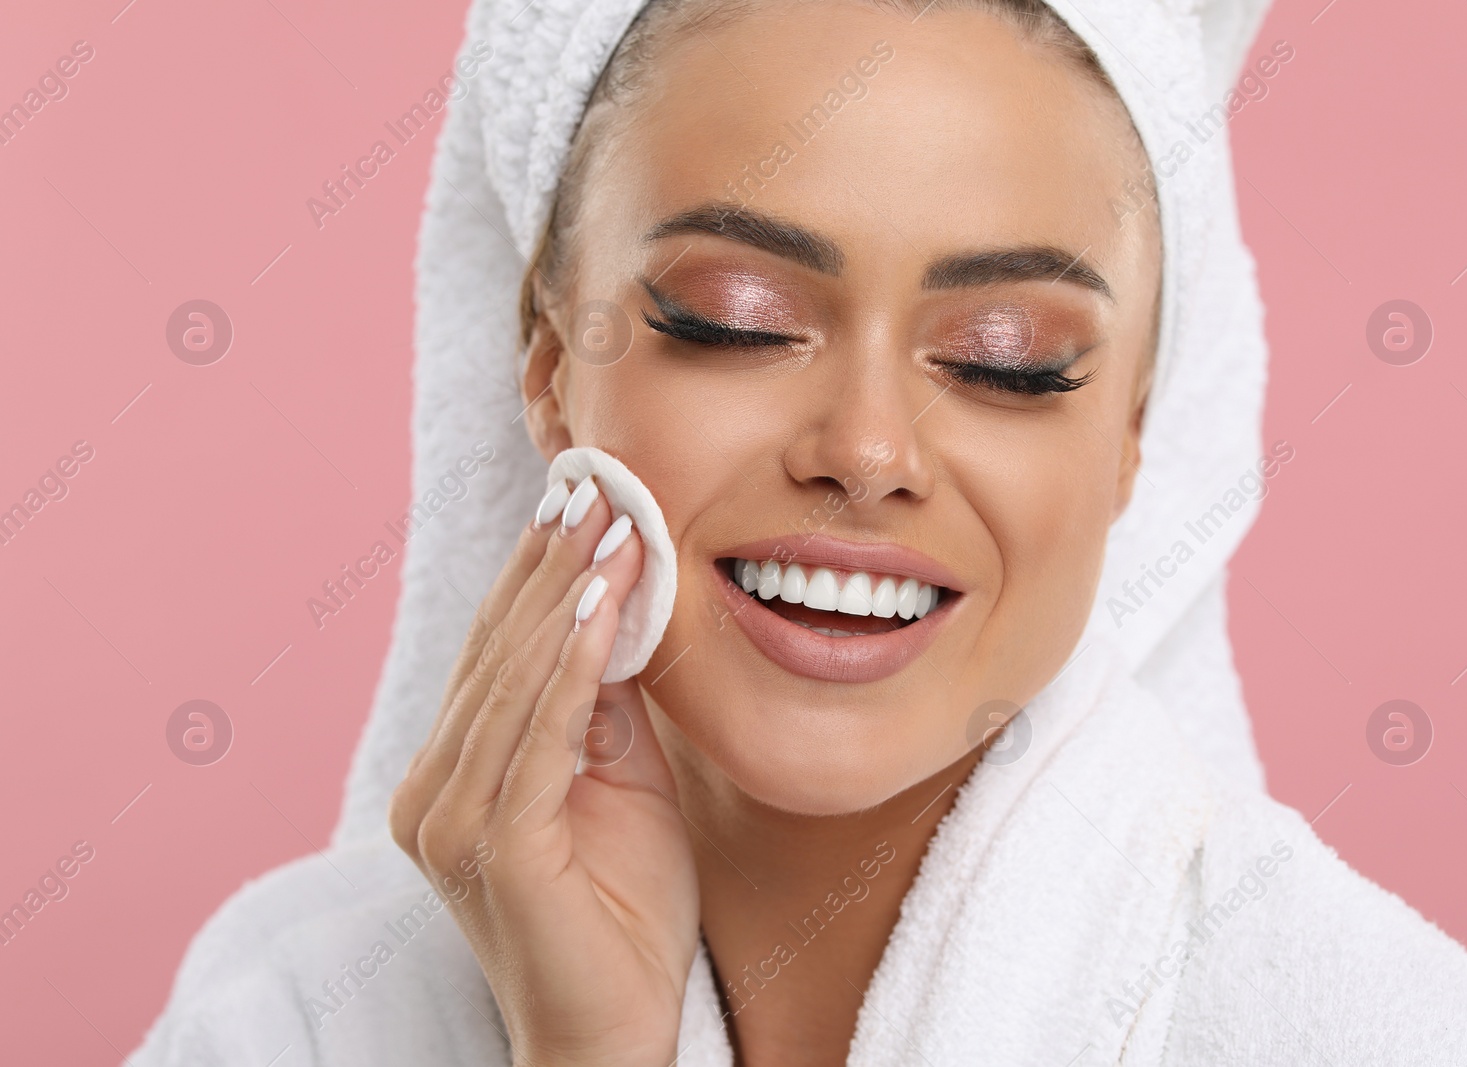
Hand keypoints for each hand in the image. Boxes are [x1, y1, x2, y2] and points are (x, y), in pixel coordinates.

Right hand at [389, 478, 698, 1066]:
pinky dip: (571, 664)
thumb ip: (602, 708)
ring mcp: (451, 821)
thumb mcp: (619, 784)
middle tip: (594, 484)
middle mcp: (433, 791)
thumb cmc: (622, 913)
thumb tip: (613, 614)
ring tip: (609, 521)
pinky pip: (538, 736)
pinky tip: (600, 604)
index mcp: (452, 775)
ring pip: (514, 682)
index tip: (577, 499)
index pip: (494, 654)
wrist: (610, 1033)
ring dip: (565, 594)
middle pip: (497, 653)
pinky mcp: (491, 849)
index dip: (535, 574)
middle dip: (550, 564)